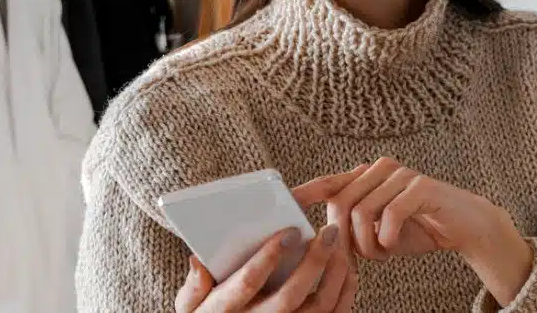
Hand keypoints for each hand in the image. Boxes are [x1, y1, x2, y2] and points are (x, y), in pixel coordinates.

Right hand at [174, 224, 357, 312]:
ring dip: (335, 275)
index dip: (268, 257)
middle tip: (328, 231)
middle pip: (290, 297)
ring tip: (339, 245)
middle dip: (313, 262)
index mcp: (225, 311)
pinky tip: (346, 267)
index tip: (289, 232)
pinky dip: (346, 292)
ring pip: (319, 309)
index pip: (248, 283)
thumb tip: (197, 261)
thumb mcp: (190, 308)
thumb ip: (193, 287)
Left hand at [292, 158, 518, 262]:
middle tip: (357, 260)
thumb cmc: (418, 229)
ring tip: (380, 254)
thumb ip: (353, 228)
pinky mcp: (420, 187)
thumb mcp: (378, 230)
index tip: (285, 204)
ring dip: (368, 245)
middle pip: (342, 203)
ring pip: (362, 212)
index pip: (329, 183)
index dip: (305, 194)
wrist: (465, 227)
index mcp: (367, 176)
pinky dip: (388, 239)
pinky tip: (394, 247)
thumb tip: (322, 240)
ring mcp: (401, 174)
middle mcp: (380, 168)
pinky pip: (389, 216)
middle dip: (345, 240)